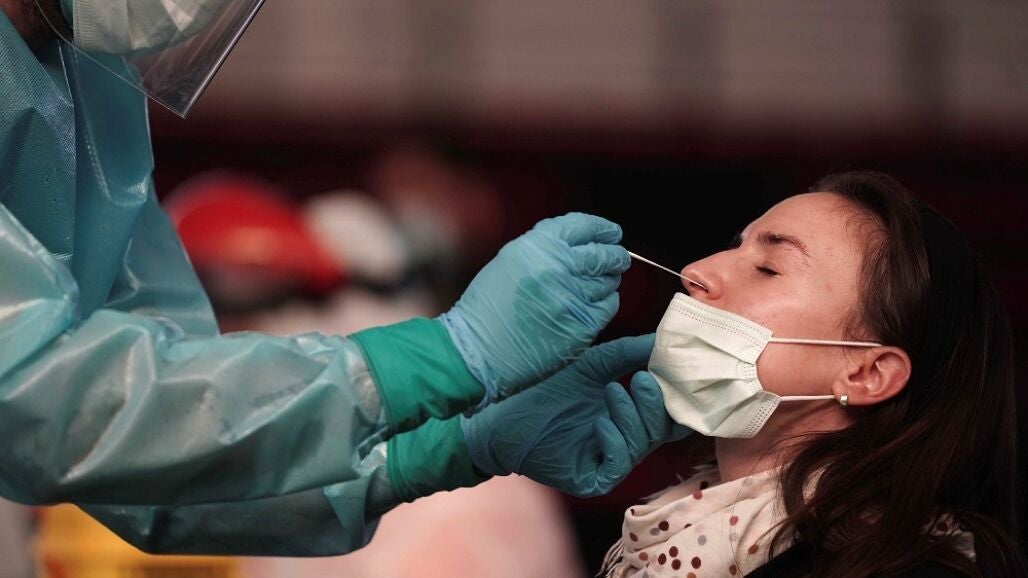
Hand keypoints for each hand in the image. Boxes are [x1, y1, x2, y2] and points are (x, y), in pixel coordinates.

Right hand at [440, 213, 628, 403]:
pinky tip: (593, 305)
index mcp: (538, 246)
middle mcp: (558, 268)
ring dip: (608, 280)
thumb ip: (545, 248)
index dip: (603, 229)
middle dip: (615, 256)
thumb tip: (582, 243)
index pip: (584, 226)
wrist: (477, 350)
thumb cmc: (489, 307)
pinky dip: (605, 303)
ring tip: (602, 282)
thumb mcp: (510, 260)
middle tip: (618, 258)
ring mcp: (572, 298)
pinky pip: (607, 308)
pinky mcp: (581, 326)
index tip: (612, 233)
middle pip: (603, 254)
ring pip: (608, 281)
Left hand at [460, 335, 691, 496]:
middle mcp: (627, 442)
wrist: (502, 413)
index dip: (677, 393)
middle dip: (657, 404)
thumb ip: (629, 354)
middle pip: (665, 429)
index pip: (671, 413)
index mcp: (632, 417)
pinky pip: (618, 463)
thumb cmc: (546, 387)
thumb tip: (665, 339)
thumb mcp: (594, 364)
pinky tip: (600, 421)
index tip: (675, 368)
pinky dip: (615, 439)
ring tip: (612, 390)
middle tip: (643, 379)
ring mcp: (610, 463)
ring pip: (643, 444)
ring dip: (632, 416)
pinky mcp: (593, 480)